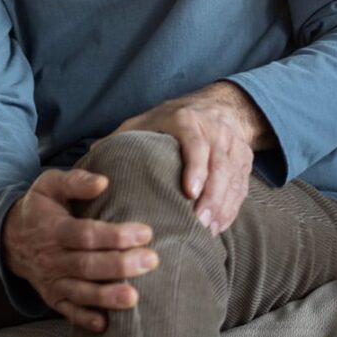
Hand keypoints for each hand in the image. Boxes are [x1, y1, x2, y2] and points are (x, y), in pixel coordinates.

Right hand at [1, 168, 158, 332]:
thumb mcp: (50, 185)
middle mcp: (51, 257)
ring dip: (106, 297)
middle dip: (120, 265)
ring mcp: (51, 280)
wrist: (9, 237)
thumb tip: (103, 182)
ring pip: (80, 292)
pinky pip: (67, 311)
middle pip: (87, 265)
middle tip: (151, 261)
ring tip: (133, 298)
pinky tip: (104, 324)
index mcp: (53, 228)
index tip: (145, 232)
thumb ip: (76, 181)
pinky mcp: (52, 297)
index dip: (116, 235)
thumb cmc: (39, 208)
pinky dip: (84, 319)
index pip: (86, 234)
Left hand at [111, 81, 271, 236]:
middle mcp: (215, 132)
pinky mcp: (245, 161)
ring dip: (222, 207)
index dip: (196, 168)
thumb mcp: (145, 121)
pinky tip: (218, 227)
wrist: (217, 106)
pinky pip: (241, 188)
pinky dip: (231, 209)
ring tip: (207, 230)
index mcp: (187, 120)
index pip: (196, 144)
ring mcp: (233, 147)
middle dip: (211, 196)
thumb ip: (122, 137)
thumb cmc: (170, 120)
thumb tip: (91, 156)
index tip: (190, 192)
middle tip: (198, 222)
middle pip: (219, 166)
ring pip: (233, 179)